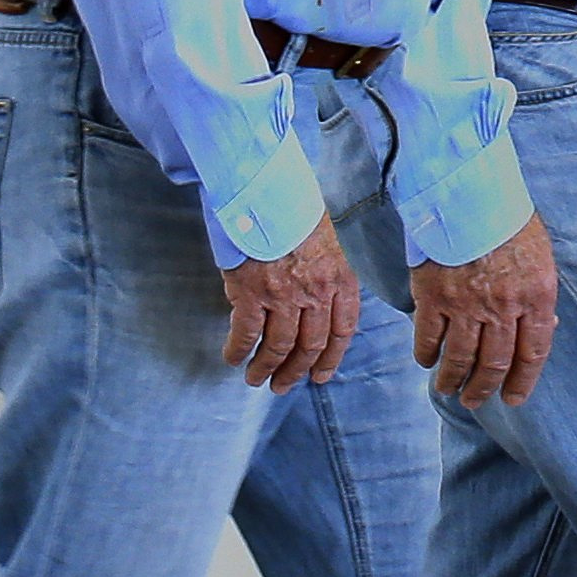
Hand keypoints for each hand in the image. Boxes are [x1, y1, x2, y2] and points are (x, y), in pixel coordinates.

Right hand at [221, 213, 359, 392]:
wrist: (268, 190)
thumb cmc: (297, 211)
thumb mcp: (329, 240)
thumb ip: (328, 273)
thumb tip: (321, 301)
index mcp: (341, 278)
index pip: (343, 330)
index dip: (332, 358)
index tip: (321, 376)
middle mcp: (316, 292)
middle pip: (311, 345)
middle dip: (296, 371)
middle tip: (282, 386)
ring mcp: (284, 295)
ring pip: (278, 347)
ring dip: (266, 368)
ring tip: (256, 379)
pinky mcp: (251, 293)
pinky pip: (245, 334)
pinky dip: (238, 350)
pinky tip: (233, 358)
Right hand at [409, 213, 559, 406]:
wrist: (470, 192)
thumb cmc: (509, 221)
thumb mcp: (540, 257)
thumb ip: (538, 297)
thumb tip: (542, 330)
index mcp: (536, 296)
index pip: (533, 353)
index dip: (523, 381)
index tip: (513, 399)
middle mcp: (502, 307)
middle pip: (494, 363)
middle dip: (485, 388)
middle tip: (477, 400)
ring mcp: (466, 305)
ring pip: (459, 359)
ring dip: (453, 381)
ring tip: (449, 390)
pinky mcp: (432, 298)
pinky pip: (428, 339)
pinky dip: (426, 356)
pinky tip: (427, 361)